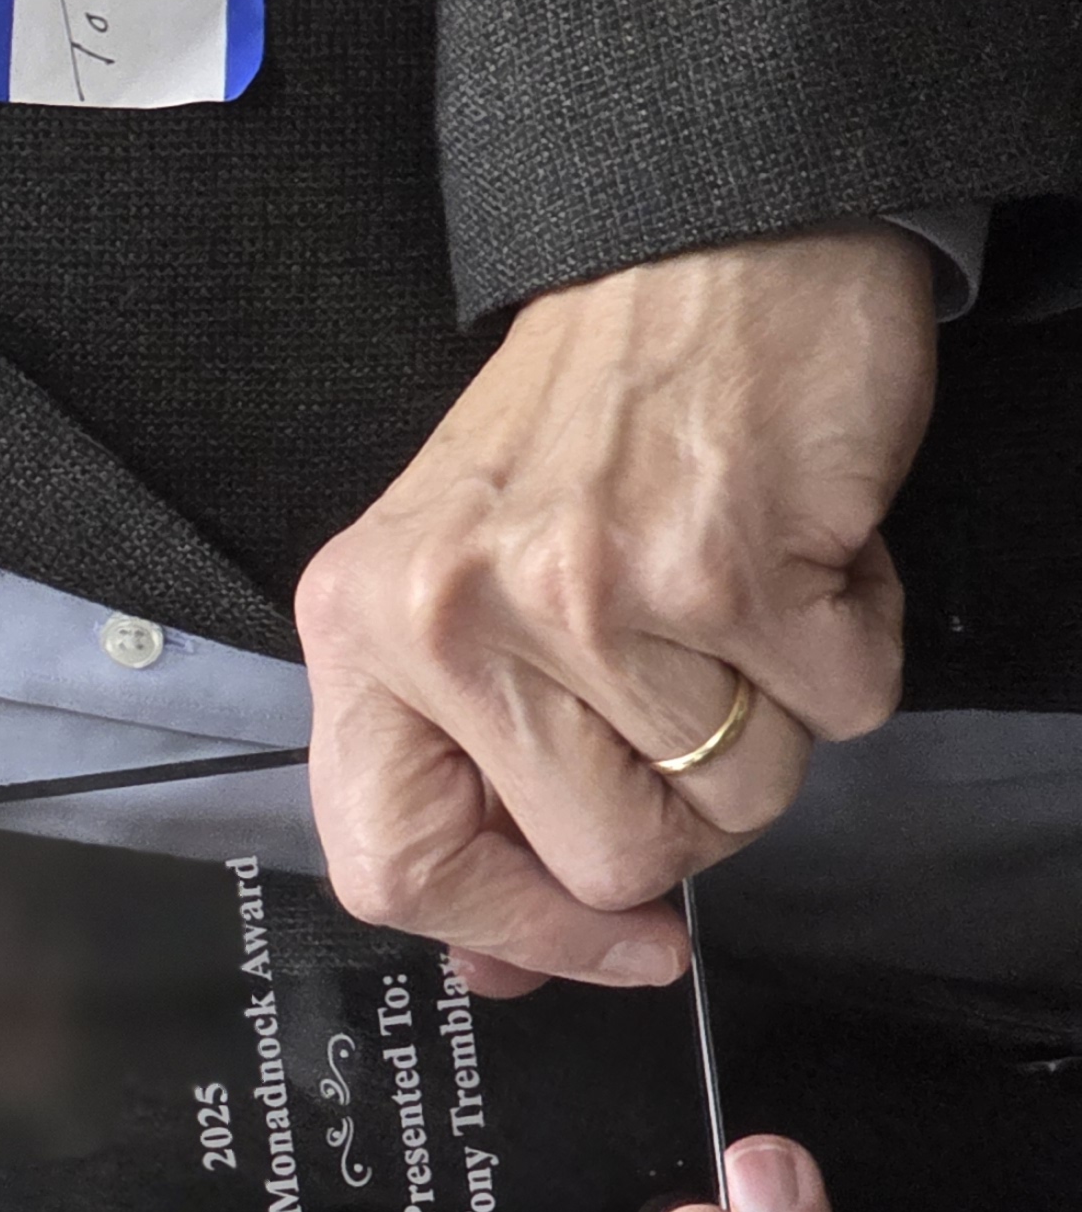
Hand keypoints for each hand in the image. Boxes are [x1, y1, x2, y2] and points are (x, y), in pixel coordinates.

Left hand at [296, 227, 935, 992]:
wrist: (702, 249)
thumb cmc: (581, 428)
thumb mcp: (459, 594)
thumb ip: (462, 781)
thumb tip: (502, 962)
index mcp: (362, 634)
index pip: (397, 867)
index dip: (519, 934)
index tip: (613, 947)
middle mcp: (454, 617)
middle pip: (608, 856)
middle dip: (689, 814)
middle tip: (693, 699)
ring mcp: (591, 592)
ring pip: (738, 797)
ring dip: (775, 722)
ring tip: (734, 606)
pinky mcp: (732, 563)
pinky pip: (842, 710)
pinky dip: (851, 649)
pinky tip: (799, 560)